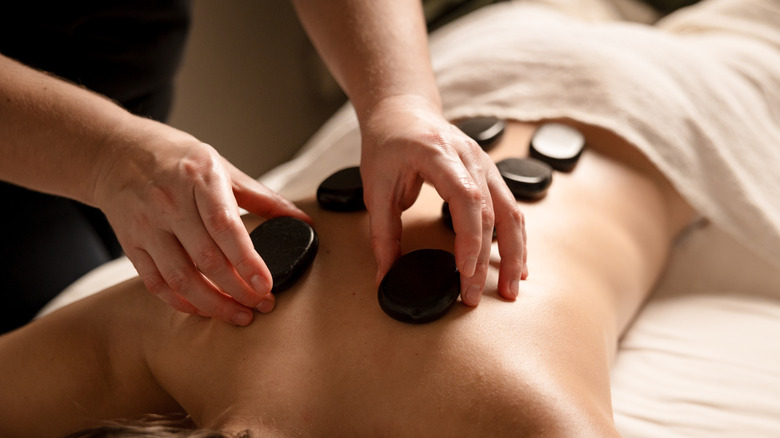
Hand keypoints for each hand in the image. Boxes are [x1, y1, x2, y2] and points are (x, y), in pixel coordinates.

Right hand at [92, 118, 309, 325]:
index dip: (246, 260)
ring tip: (239, 315)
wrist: (114, 152)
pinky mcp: (131, 244)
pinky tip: (204, 310)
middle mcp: (169, 203)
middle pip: (205, 259)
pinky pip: (156, 283)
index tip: (265, 284)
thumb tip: (302, 221)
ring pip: (180, 278)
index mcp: (198, 179)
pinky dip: (181, 303)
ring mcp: (147, 226)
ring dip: (212, 304)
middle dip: (237, 290)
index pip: (225, 226)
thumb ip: (261, 197)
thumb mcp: (221, 166)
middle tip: (263, 304)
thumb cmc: (176, 158)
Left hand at [360, 95, 527, 305]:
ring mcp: (485, 163)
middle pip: (491, 211)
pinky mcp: (490, 174)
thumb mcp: (375, 187)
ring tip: (511, 289)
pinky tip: (517, 264)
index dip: (469, 237)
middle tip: (472, 295)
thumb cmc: (388, 143)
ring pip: (511, 212)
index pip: (466, 198)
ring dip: (513, 253)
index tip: (463, 271)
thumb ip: (382, 234)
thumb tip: (385, 276)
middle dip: (485, 259)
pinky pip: (511, 208)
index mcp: (439, 153)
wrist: (403, 111)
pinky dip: (515, 238)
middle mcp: (470, 156)